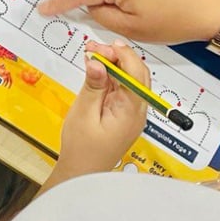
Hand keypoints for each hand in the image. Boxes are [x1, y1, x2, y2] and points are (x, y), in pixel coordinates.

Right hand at [52, 42, 149, 181]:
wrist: (82, 173)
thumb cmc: (82, 149)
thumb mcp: (83, 113)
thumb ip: (93, 86)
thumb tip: (97, 62)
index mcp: (131, 111)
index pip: (136, 74)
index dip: (122, 55)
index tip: (103, 47)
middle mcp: (137, 111)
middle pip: (137, 74)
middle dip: (118, 56)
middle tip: (95, 49)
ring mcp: (133, 113)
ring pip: (130, 79)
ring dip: (114, 65)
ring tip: (93, 56)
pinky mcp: (125, 114)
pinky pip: (123, 89)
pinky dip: (111, 77)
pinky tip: (97, 71)